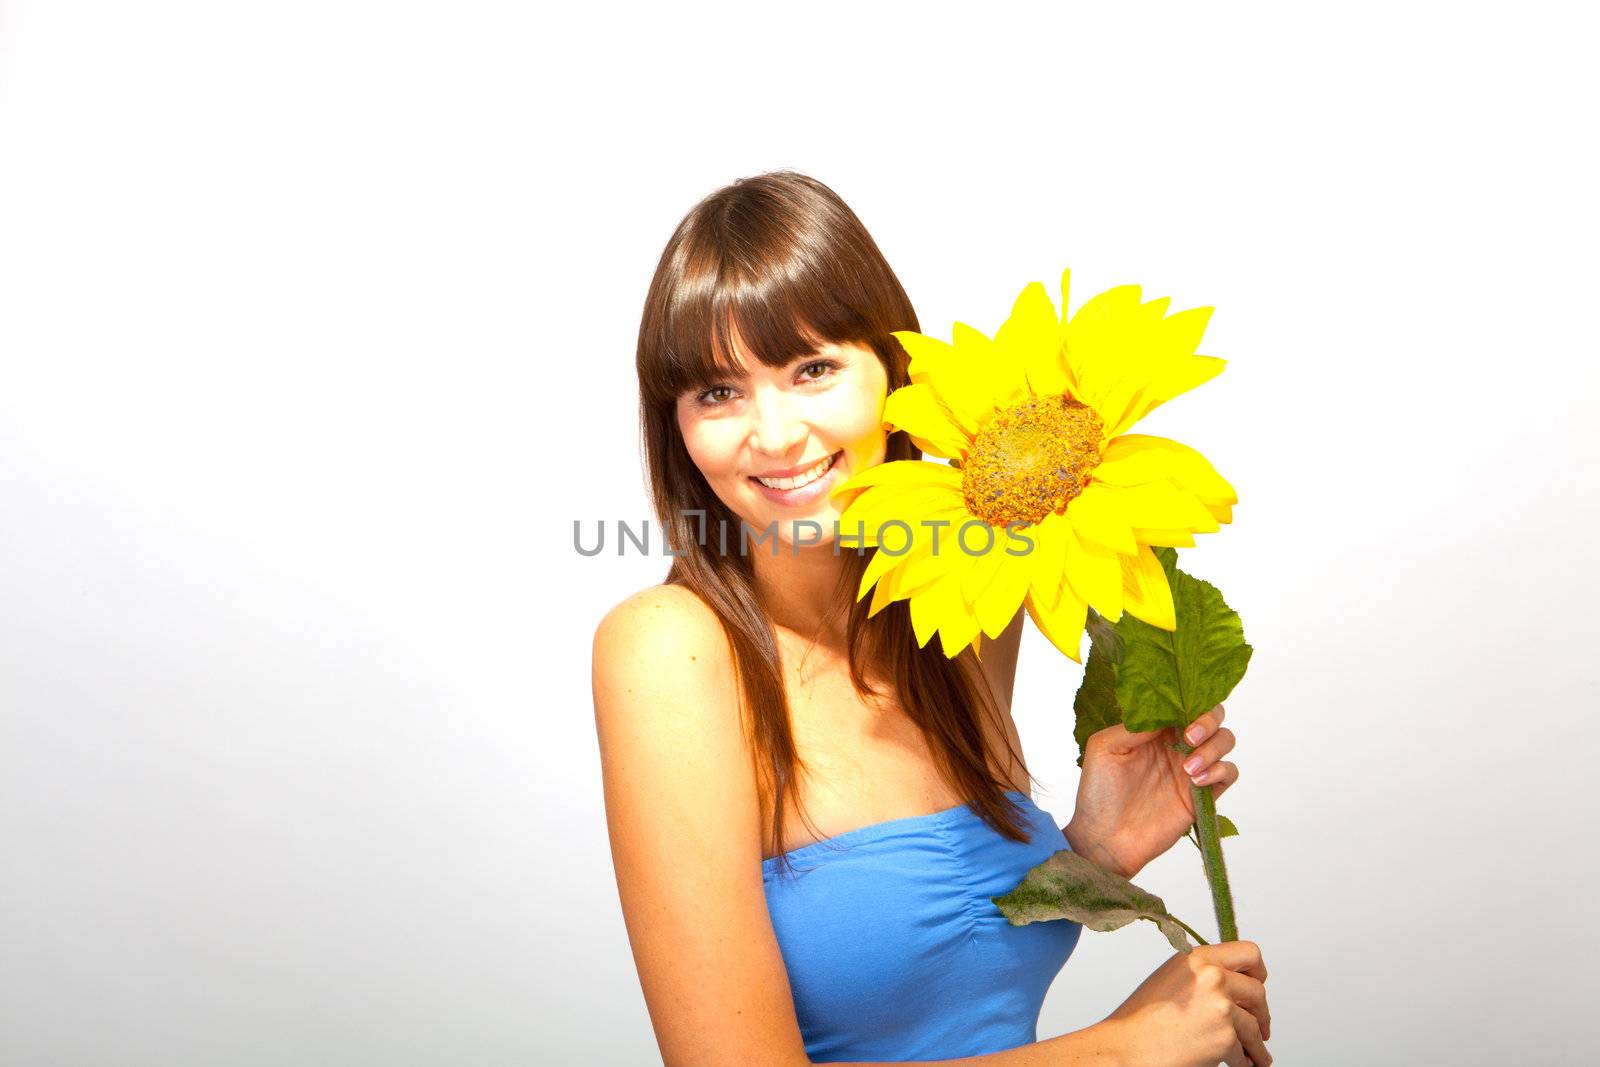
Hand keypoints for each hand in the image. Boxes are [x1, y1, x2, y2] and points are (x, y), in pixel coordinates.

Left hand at [1064, 703, 1237, 879]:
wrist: (1106, 838)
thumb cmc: (1098, 792)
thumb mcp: (1104, 748)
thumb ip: (1134, 726)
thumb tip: (1165, 713)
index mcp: (1154, 729)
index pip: (1184, 703)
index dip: (1189, 701)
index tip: (1181, 713)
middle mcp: (1176, 744)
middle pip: (1213, 717)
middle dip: (1208, 720)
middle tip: (1190, 737)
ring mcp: (1190, 768)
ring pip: (1225, 741)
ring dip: (1213, 748)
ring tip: (1188, 768)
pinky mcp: (1201, 794)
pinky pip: (1229, 773)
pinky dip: (1221, 771)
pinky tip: (1196, 781)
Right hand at [1100, 940, 1271, 1066]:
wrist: (1126, 1048)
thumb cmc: (1141, 1020)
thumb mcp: (1171, 979)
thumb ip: (1203, 974)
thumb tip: (1234, 985)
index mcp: (1197, 958)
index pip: (1249, 953)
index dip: (1258, 973)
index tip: (1258, 985)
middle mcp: (1212, 977)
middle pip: (1258, 992)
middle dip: (1261, 1013)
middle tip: (1260, 1026)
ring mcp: (1220, 1006)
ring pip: (1255, 1026)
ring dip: (1257, 1044)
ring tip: (1256, 1055)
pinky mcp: (1224, 1037)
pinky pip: (1245, 1051)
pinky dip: (1244, 1061)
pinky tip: (1241, 1063)